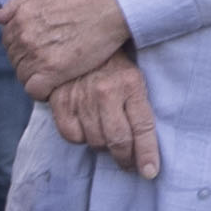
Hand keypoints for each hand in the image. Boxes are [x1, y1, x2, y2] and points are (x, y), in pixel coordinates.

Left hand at [0, 0, 134, 95]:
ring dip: (36, 77)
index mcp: (20, 18)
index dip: (22, 48)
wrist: (111, 7)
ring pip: (23, 76)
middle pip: (15, 60)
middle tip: (50, 63)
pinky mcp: (53, 71)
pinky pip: (34, 90)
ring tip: (55, 73)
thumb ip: (18, 3)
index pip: (8, 43)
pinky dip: (41, 92)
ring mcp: (37, 54)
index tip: (39, 51)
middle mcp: (24, 36)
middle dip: (29, 63)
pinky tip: (54, 86)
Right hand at [44, 55, 161, 176]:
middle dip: (125, 158)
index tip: (149, 172)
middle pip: (118, 140)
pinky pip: (72, 135)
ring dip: (103, 147)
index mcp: (131, 83)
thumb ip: (139, 105)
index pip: (143, 127)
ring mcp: (81, 97)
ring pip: (95, 141)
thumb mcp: (133, 76)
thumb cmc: (111, 63)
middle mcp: (106, 91)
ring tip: (107, 141)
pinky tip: (85, 130)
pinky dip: (79, 138)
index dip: (147, 154)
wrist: (76, 39)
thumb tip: (145, 147)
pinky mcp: (60, 101)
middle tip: (128, 164)